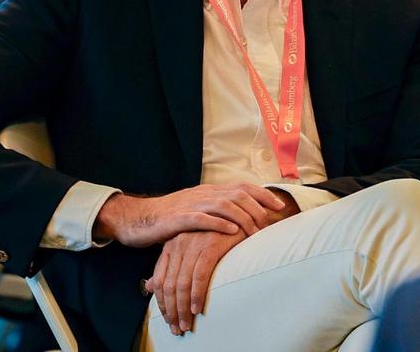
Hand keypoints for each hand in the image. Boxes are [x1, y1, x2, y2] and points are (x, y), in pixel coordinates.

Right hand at [92, 184, 286, 247]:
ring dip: (242, 217)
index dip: (262, 195)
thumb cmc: (170, 218)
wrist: (139, 219)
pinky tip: (230, 232)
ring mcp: (190, 205)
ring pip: (223, 204)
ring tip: (254, 231)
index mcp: (208, 191)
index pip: (241, 187)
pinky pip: (201, 219)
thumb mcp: (197, 210)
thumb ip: (217, 211)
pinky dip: (218, 224)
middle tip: (269, 223)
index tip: (280, 206)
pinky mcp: (178, 219)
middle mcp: (202, 194)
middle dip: (257, 207)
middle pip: (237, 194)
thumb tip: (244, 220)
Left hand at [147, 229, 245, 335]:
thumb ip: (169, 267)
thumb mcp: (188, 250)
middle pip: (168, 284)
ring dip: (183, 308)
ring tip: (187, 325)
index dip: (162, 303)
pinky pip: (199, 276)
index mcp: (170, 246)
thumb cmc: (214, 237)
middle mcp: (178, 244)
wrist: (239, 218)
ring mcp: (193, 244)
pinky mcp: (210, 245)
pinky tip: (198, 309)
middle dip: (172, 310)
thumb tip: (148, 287)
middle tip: (177, 329)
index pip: (159, 280)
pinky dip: (197, 295)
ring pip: (182, 283)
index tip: (168, 320)